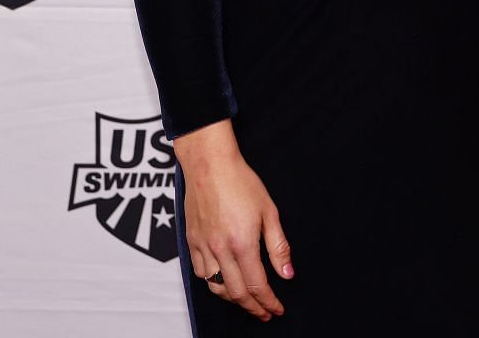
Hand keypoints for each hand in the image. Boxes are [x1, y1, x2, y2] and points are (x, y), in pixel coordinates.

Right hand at [175, 122, 292, 321]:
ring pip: (216, 287)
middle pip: (236, 293)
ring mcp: (203, 247)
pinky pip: (201, 273)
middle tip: (264, 312)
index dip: (269, 302)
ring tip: (247, 301)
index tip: (277, 309)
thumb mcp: (269, 211)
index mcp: (242, 244)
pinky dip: (214, 284)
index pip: (257, 286)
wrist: (210, 164)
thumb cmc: (241, 181)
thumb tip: (287, 274)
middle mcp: (220, 250)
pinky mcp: (191, 242)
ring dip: (233, 299)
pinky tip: (224, 282)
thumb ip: (278, 246)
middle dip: (252, 307)